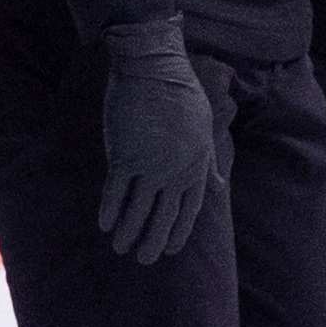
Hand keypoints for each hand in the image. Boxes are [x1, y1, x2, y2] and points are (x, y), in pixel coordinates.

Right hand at [96, 18, 217, 261]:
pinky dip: (110, 210)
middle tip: (144, 260)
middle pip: (164, 216)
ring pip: (138, 209)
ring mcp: (150, 164)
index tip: (170, 248)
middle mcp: (175, 170)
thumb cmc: (180, 93)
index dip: (178, 232)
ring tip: (120, 249)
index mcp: (196, 165)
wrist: (154, 66)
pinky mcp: (125, 154)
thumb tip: (220, 187)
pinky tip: (104, 225)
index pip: (189, 210)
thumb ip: (210, 161)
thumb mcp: (204, 128)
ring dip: (129, 233)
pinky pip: (116, 191)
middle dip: (154, 241)